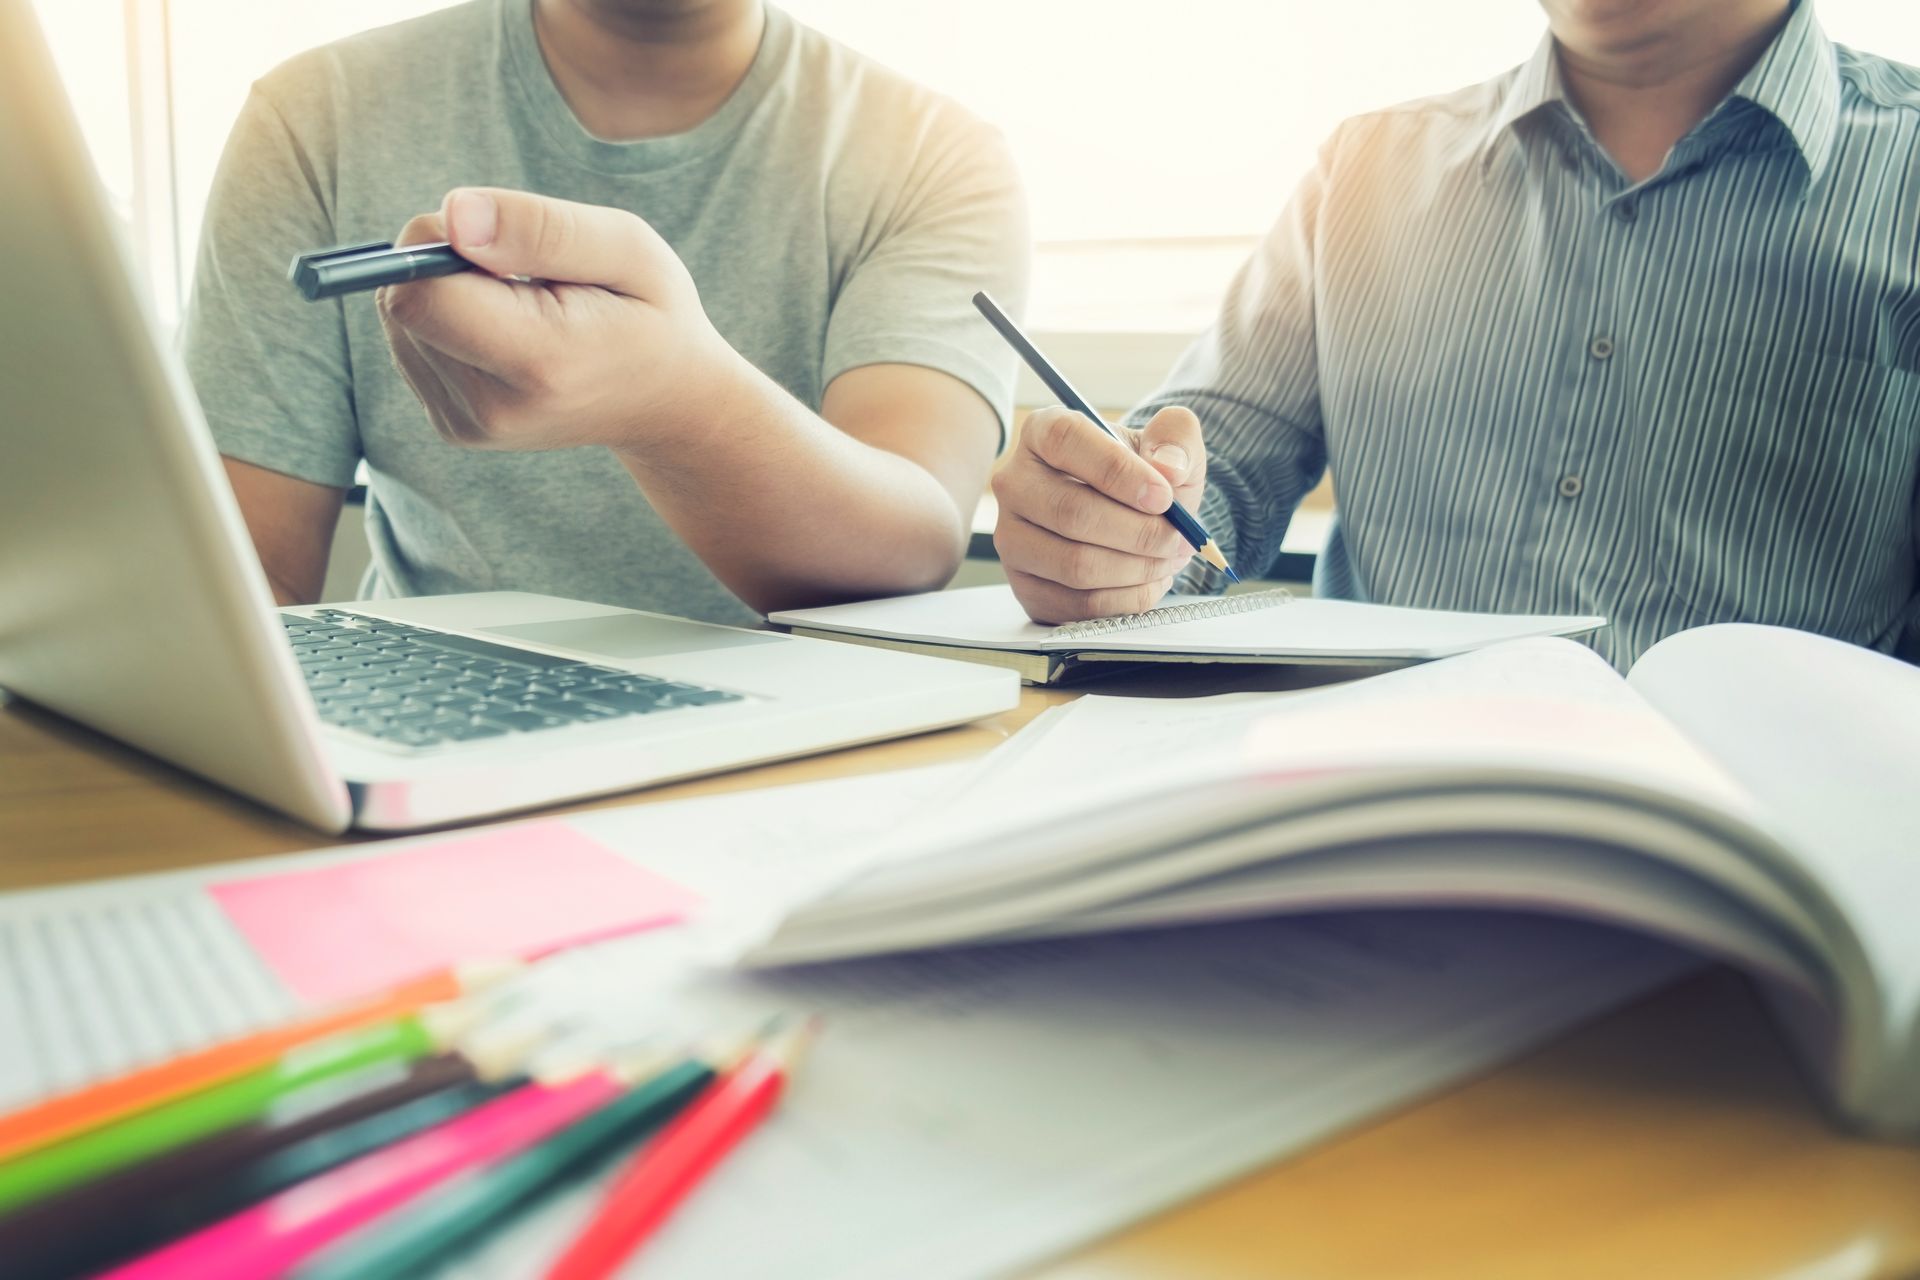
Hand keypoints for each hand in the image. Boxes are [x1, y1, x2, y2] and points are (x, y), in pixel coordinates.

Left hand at [376, 188, 742, 453]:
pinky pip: (411, 346)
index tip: (496, 242)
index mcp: (538, 363)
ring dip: (444, 294)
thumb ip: (541, 227)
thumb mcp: (627, 248)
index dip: (438, 245)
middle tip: (517, 274)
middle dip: (441, 266)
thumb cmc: (652, 314)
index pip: (420, 294)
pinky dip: (447, 324)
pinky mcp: (453, 427)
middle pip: (401, 304)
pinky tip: (505, 332)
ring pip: (399, 322)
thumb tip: (452, 217)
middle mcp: (492, 408)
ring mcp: (469, 427)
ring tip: (519, 306)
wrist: (667, 404)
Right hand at [991, 404, 1205, 621]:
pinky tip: (1149, 581)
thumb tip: (1168, 469)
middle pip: (1072, 513)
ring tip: (1168, 559)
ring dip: (1137, 569)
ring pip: (1075, 565)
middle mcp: (1014, 483)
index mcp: (1042, 431)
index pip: (1066, 441)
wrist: (1131, 516)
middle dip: (1140, 533)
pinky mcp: (1024, 585)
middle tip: (1179, 538)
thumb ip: (1177, 437)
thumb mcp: (1169, 442)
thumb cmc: (1144, 475)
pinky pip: (1078, 604)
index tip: (1163, 496)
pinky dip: (1126, 599)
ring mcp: (1012, 538)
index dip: (1117, 471)